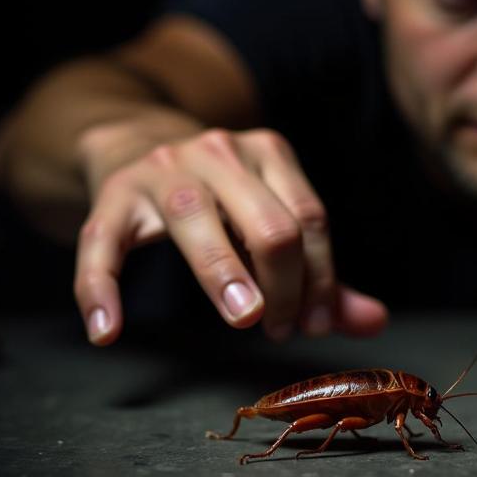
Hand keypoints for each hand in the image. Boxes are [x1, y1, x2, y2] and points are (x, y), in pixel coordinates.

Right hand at [73, 127, 387, 344]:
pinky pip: (104, 245)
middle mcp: (219, 152)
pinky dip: (100, 289)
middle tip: (278, 329)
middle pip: (267, 224)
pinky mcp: (113, 195)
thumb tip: (376, 321)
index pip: (309, 220)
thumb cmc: (222, 198)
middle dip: (283, 286)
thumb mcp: (271, 219)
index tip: (315, 325)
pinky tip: (108, 332)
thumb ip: (321, 273)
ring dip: (224, 278)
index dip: (320, 279)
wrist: (139, 143)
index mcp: (268, 153)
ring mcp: (163, 170)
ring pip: (196, 221)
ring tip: (244, 321)